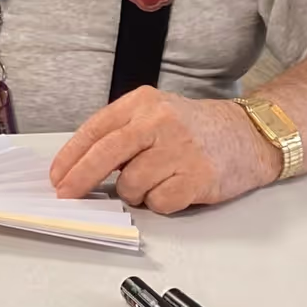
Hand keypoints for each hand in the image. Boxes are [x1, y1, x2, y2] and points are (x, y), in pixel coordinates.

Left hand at [48, 87, 280, 213]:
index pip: (96, 130)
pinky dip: (160, 203)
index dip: (71, 156)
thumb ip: (122, 132)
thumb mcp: (155, 114)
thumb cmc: (195, 128)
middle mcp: (160, 122)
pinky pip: (159, 203)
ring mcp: (180, 150)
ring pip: (131, 185)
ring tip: (155, 180)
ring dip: (134, 192)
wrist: (249, 135)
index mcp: (143, 103)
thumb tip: (81, 166)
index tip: (57, 176)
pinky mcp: (198, 177)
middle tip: (66, 194)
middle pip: (106, 154)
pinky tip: (175, 188)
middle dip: (80, 178)